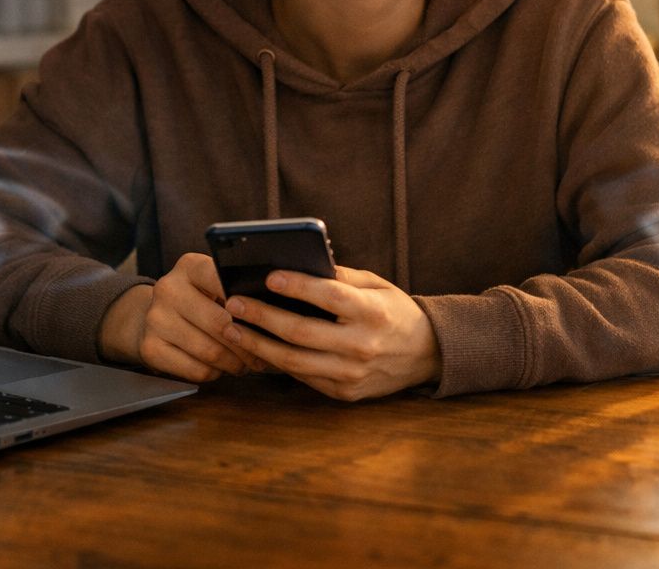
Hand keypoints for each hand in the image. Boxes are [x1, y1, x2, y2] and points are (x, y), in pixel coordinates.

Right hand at [98, 252, 264, 382]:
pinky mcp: (150, 348)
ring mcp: (155, 319)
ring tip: (248, 364)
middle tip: (263, 355)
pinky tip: (223, 368)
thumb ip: (237, 289)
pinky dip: (216, 373)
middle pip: (219, 323)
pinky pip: (196, 370)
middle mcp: (168, 289)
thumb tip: (278, 306)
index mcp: (189, 266)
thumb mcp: (213, 284)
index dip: (247, 302)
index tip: (267, 316)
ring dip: (235, 363)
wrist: (153, 317)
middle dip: (248, 343)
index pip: (222, 279)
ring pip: (209, 351)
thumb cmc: (199, 300)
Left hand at [221, 266, 441, 400]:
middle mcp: (362, 345)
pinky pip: (302, 377)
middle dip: (262, 317)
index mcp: (373, 312)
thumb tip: (298, 265)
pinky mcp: (344, 393)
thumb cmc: (394, 311)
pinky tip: (256, 347)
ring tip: (233, 328)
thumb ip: (341, 277)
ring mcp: (352, 374)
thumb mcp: (377, 285)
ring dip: (258, 344)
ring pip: (294, 361)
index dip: (297, 286)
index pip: (329, 297)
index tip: (268, 276)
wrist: (425, 354)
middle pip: (301, 332)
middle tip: (234, 302)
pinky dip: (276, 362)